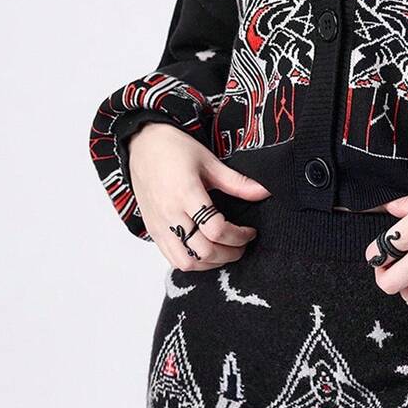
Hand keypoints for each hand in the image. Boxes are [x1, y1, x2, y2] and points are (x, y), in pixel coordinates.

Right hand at [128, 122, 270, 271]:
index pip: (216, 230)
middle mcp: (170, 213)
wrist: (142, 145)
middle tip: (242, 244)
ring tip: (224, 250)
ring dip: (210, 263)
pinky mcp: (152, 230)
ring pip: (186, 263)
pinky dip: (192, 262)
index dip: (239, 236)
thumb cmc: (174, 149)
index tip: (250, 231)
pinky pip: (172, 258)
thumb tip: (264, 192)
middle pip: (203, 251)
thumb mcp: (209, 161)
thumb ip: (237, 182)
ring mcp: (159, 225)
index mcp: (186, 193)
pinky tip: (204, 251)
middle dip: (229, 253)